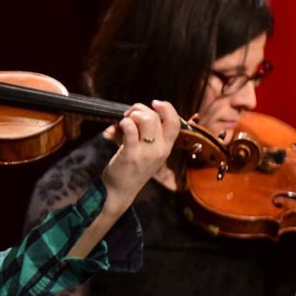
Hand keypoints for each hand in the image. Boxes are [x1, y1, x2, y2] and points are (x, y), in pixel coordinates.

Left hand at [99, 100, 179, 214]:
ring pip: (147, 120)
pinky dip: (125, 122)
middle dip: (141, 109)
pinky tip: (120, 125)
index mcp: (165, 148)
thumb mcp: (149, 154)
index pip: (176, 122)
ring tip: (124, 121)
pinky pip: (131, 129)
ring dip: (133, 115)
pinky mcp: (131, 154)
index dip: (167, 108)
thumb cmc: (131, 169)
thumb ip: (150, 136)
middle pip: (157, 117)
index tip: (154, 103)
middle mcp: (159, 150)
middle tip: (129, 115)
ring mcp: (146, 153)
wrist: (119, 191)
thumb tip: (140, 113)